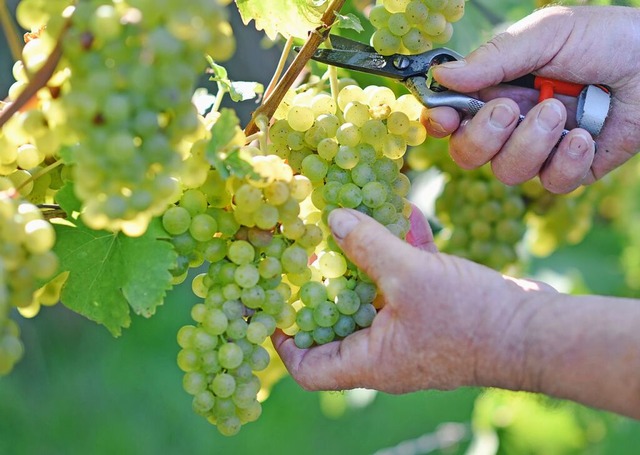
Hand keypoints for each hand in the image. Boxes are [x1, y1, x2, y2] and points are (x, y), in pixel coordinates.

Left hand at [272, 208, 553, 392]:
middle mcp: (386, 354)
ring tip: (351, 224)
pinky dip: (404, 254)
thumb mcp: (411, 274)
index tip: (272, 312)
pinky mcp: (436, 315)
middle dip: (323, 288)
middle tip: (307, 254)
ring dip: (366, 262)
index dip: (284, 345)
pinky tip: (407, 215)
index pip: (309, 369)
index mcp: (370, 361)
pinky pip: (409, 284)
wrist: (536, 332)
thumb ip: (368, 245)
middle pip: (337, 327)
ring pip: (376, 298)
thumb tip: (333, 219)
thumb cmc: (470, 317)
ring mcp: (412, 334)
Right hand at [422, 5, 639, 193]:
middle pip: (468, 154)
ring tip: (560, 110)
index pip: (451, 118)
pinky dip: (567, 160)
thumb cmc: (604, 40)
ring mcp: (540, 151)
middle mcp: (511, 125)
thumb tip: (441, 76)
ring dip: (530, 143)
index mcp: (496, 90)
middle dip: (484, 136)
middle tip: (510, 108)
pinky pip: (551, 183)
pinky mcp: (570, 170)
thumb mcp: (546, 35)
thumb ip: (493, 58)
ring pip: (507, 172)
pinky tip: (585, 135)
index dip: (440, 123)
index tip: (445, 118)